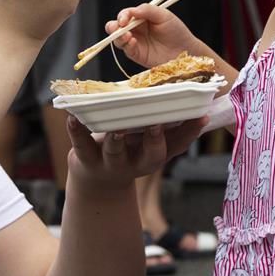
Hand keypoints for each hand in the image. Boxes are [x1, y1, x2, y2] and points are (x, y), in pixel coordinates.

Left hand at [65, 115, 209, 190]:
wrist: (96, 182)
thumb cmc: (128, 151)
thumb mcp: (147, 142)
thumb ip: (164, 125)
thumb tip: (189, 94)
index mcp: (155, 154)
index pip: (178, 144)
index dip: (190, 132)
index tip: (200, 117)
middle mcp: (136, 162)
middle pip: (151, 156)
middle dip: (155, 142)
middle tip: (156, 126)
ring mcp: (111, 162)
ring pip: (115, 153)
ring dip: (116, 142)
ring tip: (116, 130)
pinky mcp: (86, 159)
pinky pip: (81, 145)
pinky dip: (76, 130)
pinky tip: (73, 118)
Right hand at [104, 2, 195, 67]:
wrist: (185, 50)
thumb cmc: (177, 31)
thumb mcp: (164, 15)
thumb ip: (147, 10)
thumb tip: (132, 11)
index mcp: (141, 18)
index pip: (125, 15)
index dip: (122, 16)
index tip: (124, 19)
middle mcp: (136, 30)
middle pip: (115, 27)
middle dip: (113, 26)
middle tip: (120, 27)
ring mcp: (135, 42)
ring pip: (117, 39)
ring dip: (118, 36)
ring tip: (128, 36)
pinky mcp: (137, 54)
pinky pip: (126, 49)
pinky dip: (126, 45)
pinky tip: (133, 42)